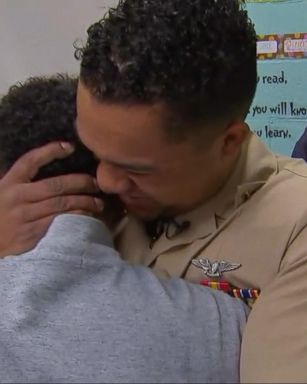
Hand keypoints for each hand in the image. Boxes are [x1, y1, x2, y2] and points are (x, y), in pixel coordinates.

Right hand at [0, 142, 102, 257]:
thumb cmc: (1, 218)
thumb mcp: (3, 196)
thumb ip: (23, 184)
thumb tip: (50, 170)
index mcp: (9, 184)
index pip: (30, 161)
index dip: (50, 151)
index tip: (69, 147)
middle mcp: (17, 197)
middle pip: (56, 185)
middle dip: (80, 182)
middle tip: (96, 184)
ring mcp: (25, 216)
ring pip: (62, 204)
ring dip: (84, 202)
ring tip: (98, 203)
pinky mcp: (32, 234)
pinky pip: (61, 222)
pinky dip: (77, 218)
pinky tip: (87, 217)